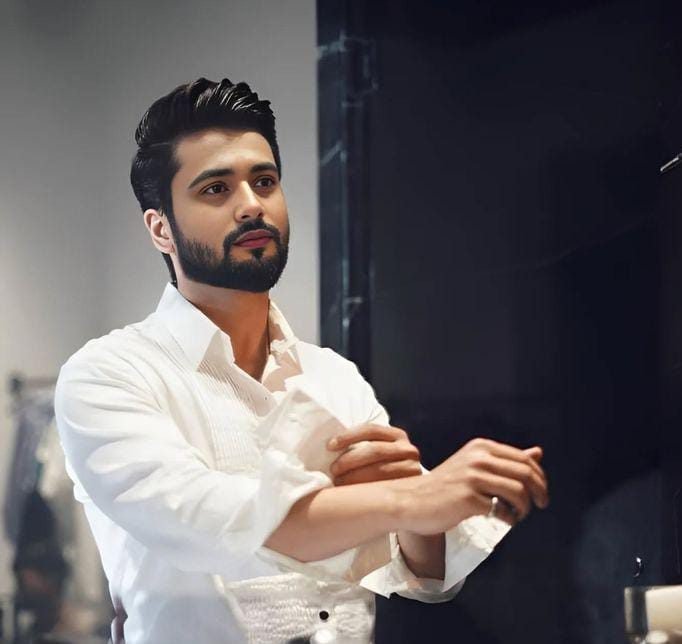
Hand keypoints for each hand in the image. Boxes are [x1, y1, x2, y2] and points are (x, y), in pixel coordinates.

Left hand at [327, 424, 421, 485]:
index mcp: (397, 435)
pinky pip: (385, 488)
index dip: (349, 436)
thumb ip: (363, 447)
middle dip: (350, 460)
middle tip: (333, 470)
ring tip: (339, 482)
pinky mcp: (410, 487)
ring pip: (380, 470)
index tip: (329, 446)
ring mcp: (412, 469)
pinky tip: (353, 494)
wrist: (408, 490)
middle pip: (375, 450)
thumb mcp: (379, 452)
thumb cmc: (382, 469)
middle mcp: (408, 450)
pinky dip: (366, 490)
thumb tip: (330, 447)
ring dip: (355, 477)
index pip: (371, 430)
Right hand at [394, 438, 548, 534]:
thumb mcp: (476, 465)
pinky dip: (507, 518)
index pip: (524, 460)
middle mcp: (478, 457)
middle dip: (539, 493)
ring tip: (516, 515)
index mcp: (481, 447)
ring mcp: (472, 477)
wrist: (412, 500)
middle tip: (539, 506)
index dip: (540, 478)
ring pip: (518, 492)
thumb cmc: (445, 486)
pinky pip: (502, 510)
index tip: (541, 494)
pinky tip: (499, 519)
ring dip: (524, 508)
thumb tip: (538, 452)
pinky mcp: (468, 498)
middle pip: (526, 474)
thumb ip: (507, 460)